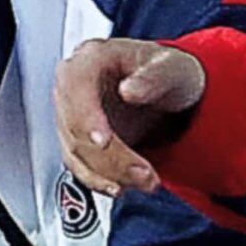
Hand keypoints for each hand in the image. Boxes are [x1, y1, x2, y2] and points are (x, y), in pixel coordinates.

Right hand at [54, 37, 205, 196]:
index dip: (85, 116)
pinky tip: (123, 186)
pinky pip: (81, 166)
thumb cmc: (168, 72)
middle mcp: (74, 87)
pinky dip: (101, 181)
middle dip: (109, 156)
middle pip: (75, 126)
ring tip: (145, 181)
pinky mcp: (79, 141)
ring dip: (108, 174)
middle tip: (144, 172)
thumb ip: (153, 77)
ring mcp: (73, 115)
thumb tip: (130, 90)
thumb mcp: (172, 67)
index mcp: (90, 59)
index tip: (103, 141)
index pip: (75, 86)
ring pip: (76, 152)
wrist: (170, 91)